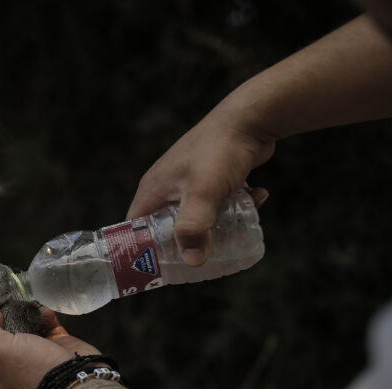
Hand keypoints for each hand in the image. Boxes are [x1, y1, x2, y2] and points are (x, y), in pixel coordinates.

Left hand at [0, 307, 99, 388]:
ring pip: (24, 328)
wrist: (79, 382)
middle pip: (1, 337)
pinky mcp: (56, 346)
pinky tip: (44, 313)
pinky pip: (45, 325)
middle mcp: (13, 371)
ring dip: (25, 315)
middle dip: (5, 320)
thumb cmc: (34, 372)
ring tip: (27, 308)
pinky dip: (44, 316)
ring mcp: (36, 359)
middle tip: (7, 308)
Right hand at [126, 105, 273, 265]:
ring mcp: (191, 179)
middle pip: (167, 226)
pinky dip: (236, 204)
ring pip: (197, 215)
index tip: (158, 269)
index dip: (142, 250)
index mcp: (153, 189)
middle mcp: (168, 185)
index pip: (135, 228)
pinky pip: (220, 199)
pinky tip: (255, 199)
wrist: (251, 116)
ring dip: (216, 224)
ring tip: (235, 232)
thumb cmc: (219, 151)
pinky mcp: (214, 175)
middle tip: (202, 258)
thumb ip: (193, 228)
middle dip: (185, 243)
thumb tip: (192, 262)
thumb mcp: (202, 193)